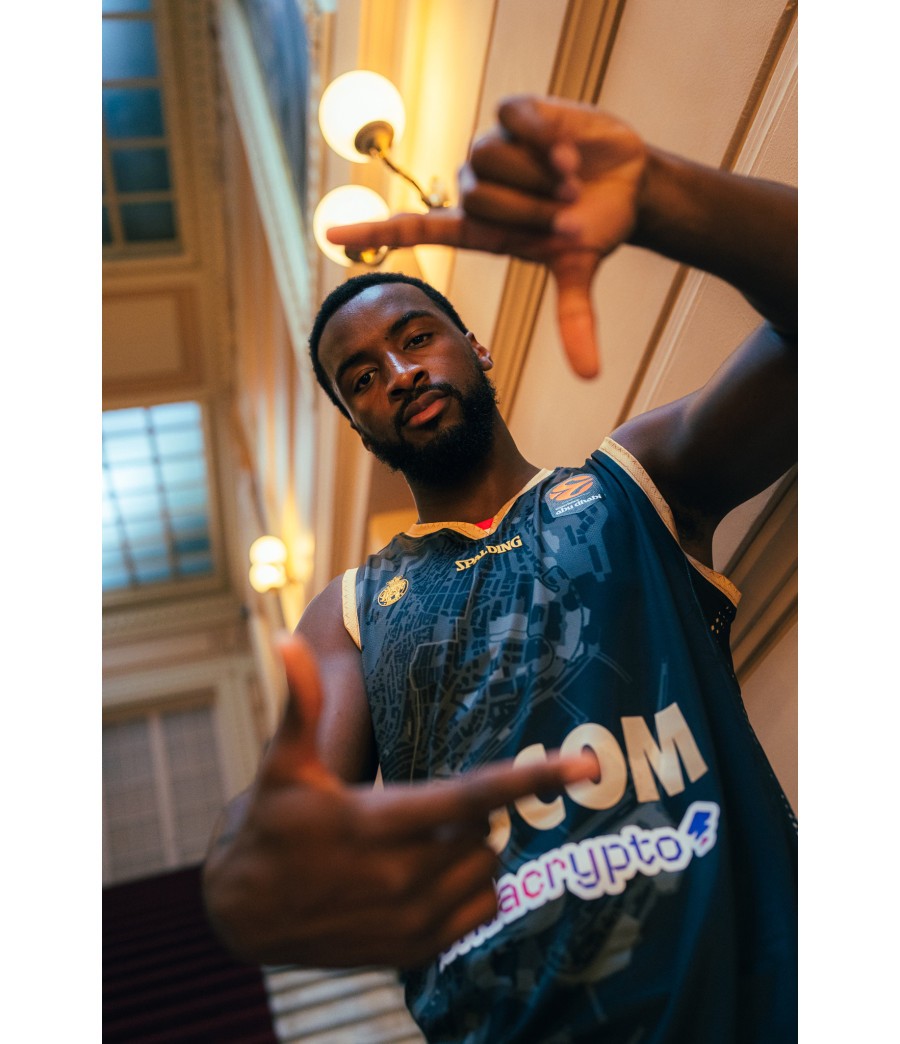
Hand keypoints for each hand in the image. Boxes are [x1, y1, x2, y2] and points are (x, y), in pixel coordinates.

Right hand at [203, 633, 593, 968]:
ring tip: (426, 838)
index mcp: (378, 823)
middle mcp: (402, 876)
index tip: (581, 763)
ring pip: (488, 871)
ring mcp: (411, 920)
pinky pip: (481, 912)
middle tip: (428, 806)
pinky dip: (474, 888)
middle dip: (473, 815)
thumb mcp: (283, 764)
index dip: (530, 777)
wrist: (247, 910)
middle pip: (485, 834)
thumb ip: (300, 703)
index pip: (472, 798)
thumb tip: (285, 640)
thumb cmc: (273, 825)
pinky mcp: (414, 950)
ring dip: (474, 849)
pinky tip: (435, 871)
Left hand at [326, 95, 646, 378]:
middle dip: (528, 206)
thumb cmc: (592, 227)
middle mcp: (478, 189)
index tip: (330, 235)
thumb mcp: (578, 269)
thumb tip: (591, 376)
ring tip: (570, 178)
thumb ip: (576, 320)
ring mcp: (493, 149)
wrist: (626, 182)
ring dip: (539, 174)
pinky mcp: (513, 113)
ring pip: (489, 157)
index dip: (375, 234)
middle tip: (567, 210)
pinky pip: (513, 119)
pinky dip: (544, 138)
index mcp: (482, 229)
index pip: (416, 230)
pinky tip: (567, 148)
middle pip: (476, 195)